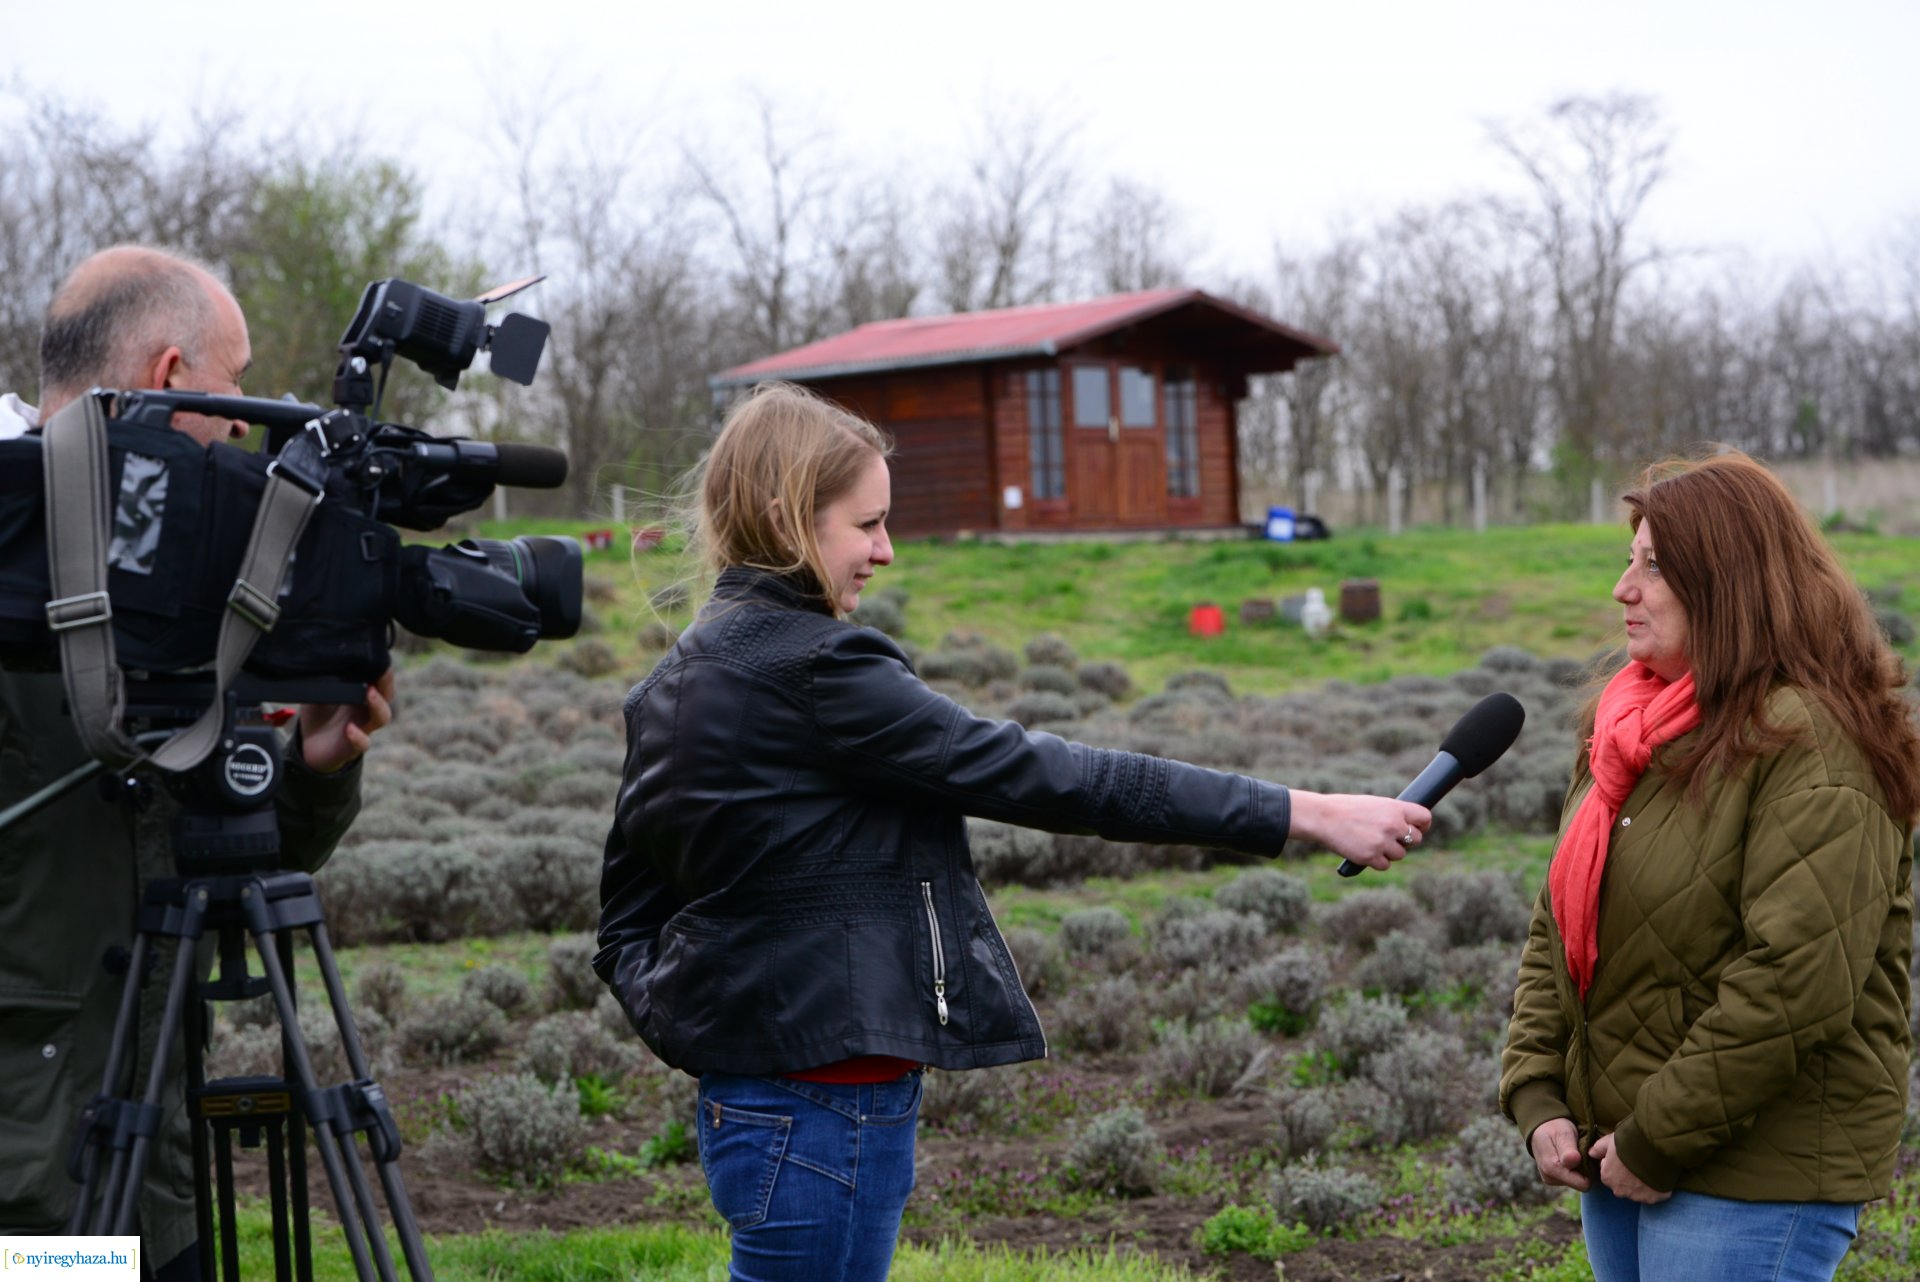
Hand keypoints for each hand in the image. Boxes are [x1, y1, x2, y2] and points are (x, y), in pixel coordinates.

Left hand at [298, 669, 394, 774]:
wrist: (310, 746)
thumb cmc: (319, 716)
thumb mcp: (316, 694)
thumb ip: (323, 683)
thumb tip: (321, 665)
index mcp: (361, 694)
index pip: (379, 679)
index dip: (382, 669)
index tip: (378, 658)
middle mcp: (367, 710)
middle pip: (387, 695)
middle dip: (386, 683)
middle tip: (381, 672)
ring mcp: (364, 727)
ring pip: (382, 717)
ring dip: (378, 705)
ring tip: (370, 693)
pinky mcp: (354, 746)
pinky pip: (363, 743)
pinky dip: (358, 736)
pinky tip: (349, 729)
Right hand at [1287, 791, 1430, 870]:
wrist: (1322, 817)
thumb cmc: (1344, 808)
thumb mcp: (1372, 804)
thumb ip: (1391, 814)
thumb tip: (1406, 826)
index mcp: (1394, 808)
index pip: (1424, 818)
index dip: (1422, 825)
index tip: (1417, 828)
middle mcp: (1392, 825)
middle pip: (1416, 839)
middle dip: (1405, 841)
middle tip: (1389, 838)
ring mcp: (1382, 842)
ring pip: (1400, 854)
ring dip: (1389, 852)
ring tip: (1371, 842)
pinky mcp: (1371, 857)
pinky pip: (1385, 865)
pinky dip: (1377, 861)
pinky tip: (1365, 851)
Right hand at [1527, 1117, 1590, 1190]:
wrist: (1542, 1127)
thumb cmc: (1555, 1128)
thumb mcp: (1563, 1133)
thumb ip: (1568, 1149)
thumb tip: (1573, 1161)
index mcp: (1551, 1168)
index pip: (1582, 1184)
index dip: (1590, 1171)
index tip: (1590, 1156)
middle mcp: (1549, 1178)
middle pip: (1580, 1184)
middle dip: (1585, 1170)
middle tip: (1583, 1152)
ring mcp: (1551, 1180)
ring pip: (1577, 1182)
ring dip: (1580, 1169)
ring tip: (1576, 1153)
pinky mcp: (1554, 1180)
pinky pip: (1572, 1180)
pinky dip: (1575, 1170)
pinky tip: (1572, 1158)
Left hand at [1590, 1132, 1667, 1203]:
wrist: (1654, 1150)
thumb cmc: (1629, 1143)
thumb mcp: (1610, 1141)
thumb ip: (1598, 1149)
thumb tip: (1591, 1154)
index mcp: (1607, 1177)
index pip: (1608, 1173)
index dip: (1616, 1165)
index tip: (1625, 1158)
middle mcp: (1619, 1190)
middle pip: (1622, 1184)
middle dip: (1628, 1177)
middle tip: (1638, 1163)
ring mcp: (1636, 1196)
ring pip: (1637, 1191)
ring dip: (1641, 1184)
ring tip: (1649, 1169)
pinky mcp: (1652, 1199)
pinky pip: (1652, 1195)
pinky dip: (1654, 1189)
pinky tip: (1658, 1177)